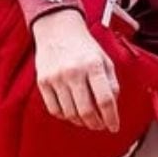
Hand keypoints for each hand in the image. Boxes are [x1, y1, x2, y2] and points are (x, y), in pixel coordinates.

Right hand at [32, 11, 119, 131]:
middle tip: (100, 126)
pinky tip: (72, 112)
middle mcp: (74, 72)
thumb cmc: (84, 47)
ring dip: (81, 122)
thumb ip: (111, 83)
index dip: (112, 118)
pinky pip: (54, 109)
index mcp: (93, 65)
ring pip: (70, 113)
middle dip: (96, 124)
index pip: (105, 100)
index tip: (114, 127)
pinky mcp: (43, 82)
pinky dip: (65, 116)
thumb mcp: (104, 60)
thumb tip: (112, 108)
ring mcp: (57, 77)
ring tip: (87, 119)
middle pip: (87, 111)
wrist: (57, 29)